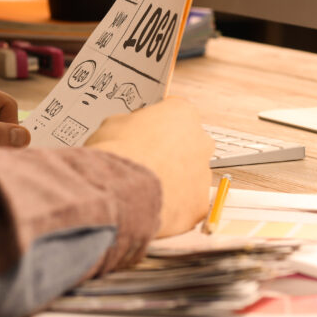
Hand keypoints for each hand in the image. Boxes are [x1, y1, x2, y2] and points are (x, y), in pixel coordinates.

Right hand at [85, 98, 213, 237]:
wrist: (119, 192)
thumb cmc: (116, 155)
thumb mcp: (113, 124)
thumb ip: (131, 125)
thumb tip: (128, 132)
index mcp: (182, 114)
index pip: (174, 113)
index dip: (156, 124)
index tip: (144, 133)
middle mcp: (200, 142)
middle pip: (188, 144)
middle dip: (170, 152)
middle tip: (145, 161)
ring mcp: (203, 174)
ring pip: (189, 175)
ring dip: (172, 179)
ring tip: (144, 187)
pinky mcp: (199, 203)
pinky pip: (187, 202)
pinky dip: (172, 204)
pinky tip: (151, 204)